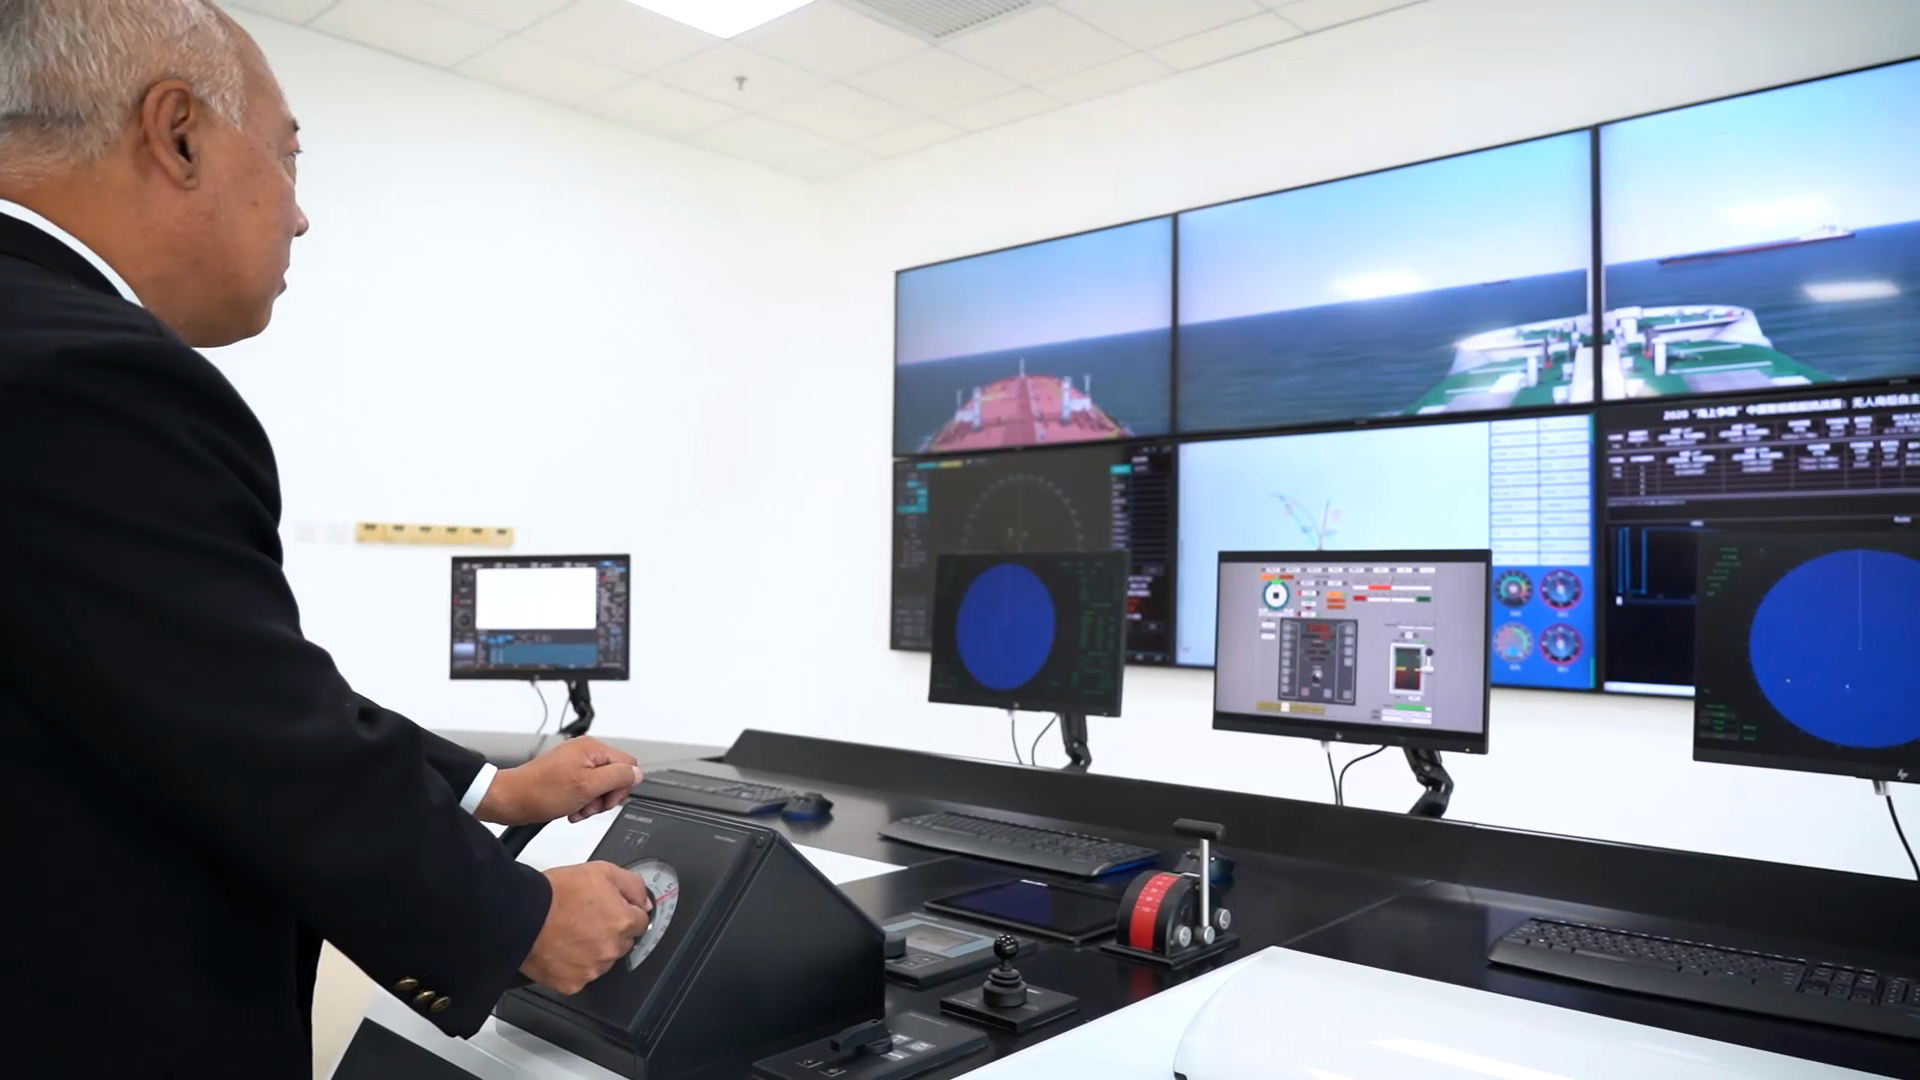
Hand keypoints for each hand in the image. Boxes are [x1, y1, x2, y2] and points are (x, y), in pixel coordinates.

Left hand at [479, 737, 640, 824]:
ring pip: (601, 786)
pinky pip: (586, 790)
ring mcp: (575, 764)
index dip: (621, 786)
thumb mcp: (588, 786)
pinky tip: (571, 810)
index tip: (605, 798)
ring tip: (576, 809)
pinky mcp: (566, 776)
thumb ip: (617, 777)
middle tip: (588, 806)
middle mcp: (585, 752)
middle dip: (604, 797)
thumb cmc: (540, 792)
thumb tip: (637, 773)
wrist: (510, 800)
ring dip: (592, 803)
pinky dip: (581, 803)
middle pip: (615, 777)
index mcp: (593, 749)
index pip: (628, 765)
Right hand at [521, 862, 652, 994]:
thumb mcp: (602, 871)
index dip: (625, 912)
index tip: (610, 910)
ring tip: (571, 932)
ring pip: (603, 960)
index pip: (640, 922)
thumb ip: (632, 885)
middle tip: (586, 918)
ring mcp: (592, 969)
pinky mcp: (572, 983)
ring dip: (593, 950)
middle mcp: (611, 949)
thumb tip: (645, 902)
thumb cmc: (556, 892)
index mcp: (623, 922)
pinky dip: (574, 966)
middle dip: (610, 931)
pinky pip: (581, 975)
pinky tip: (563, 948)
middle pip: (622, 943)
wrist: (521, 913)